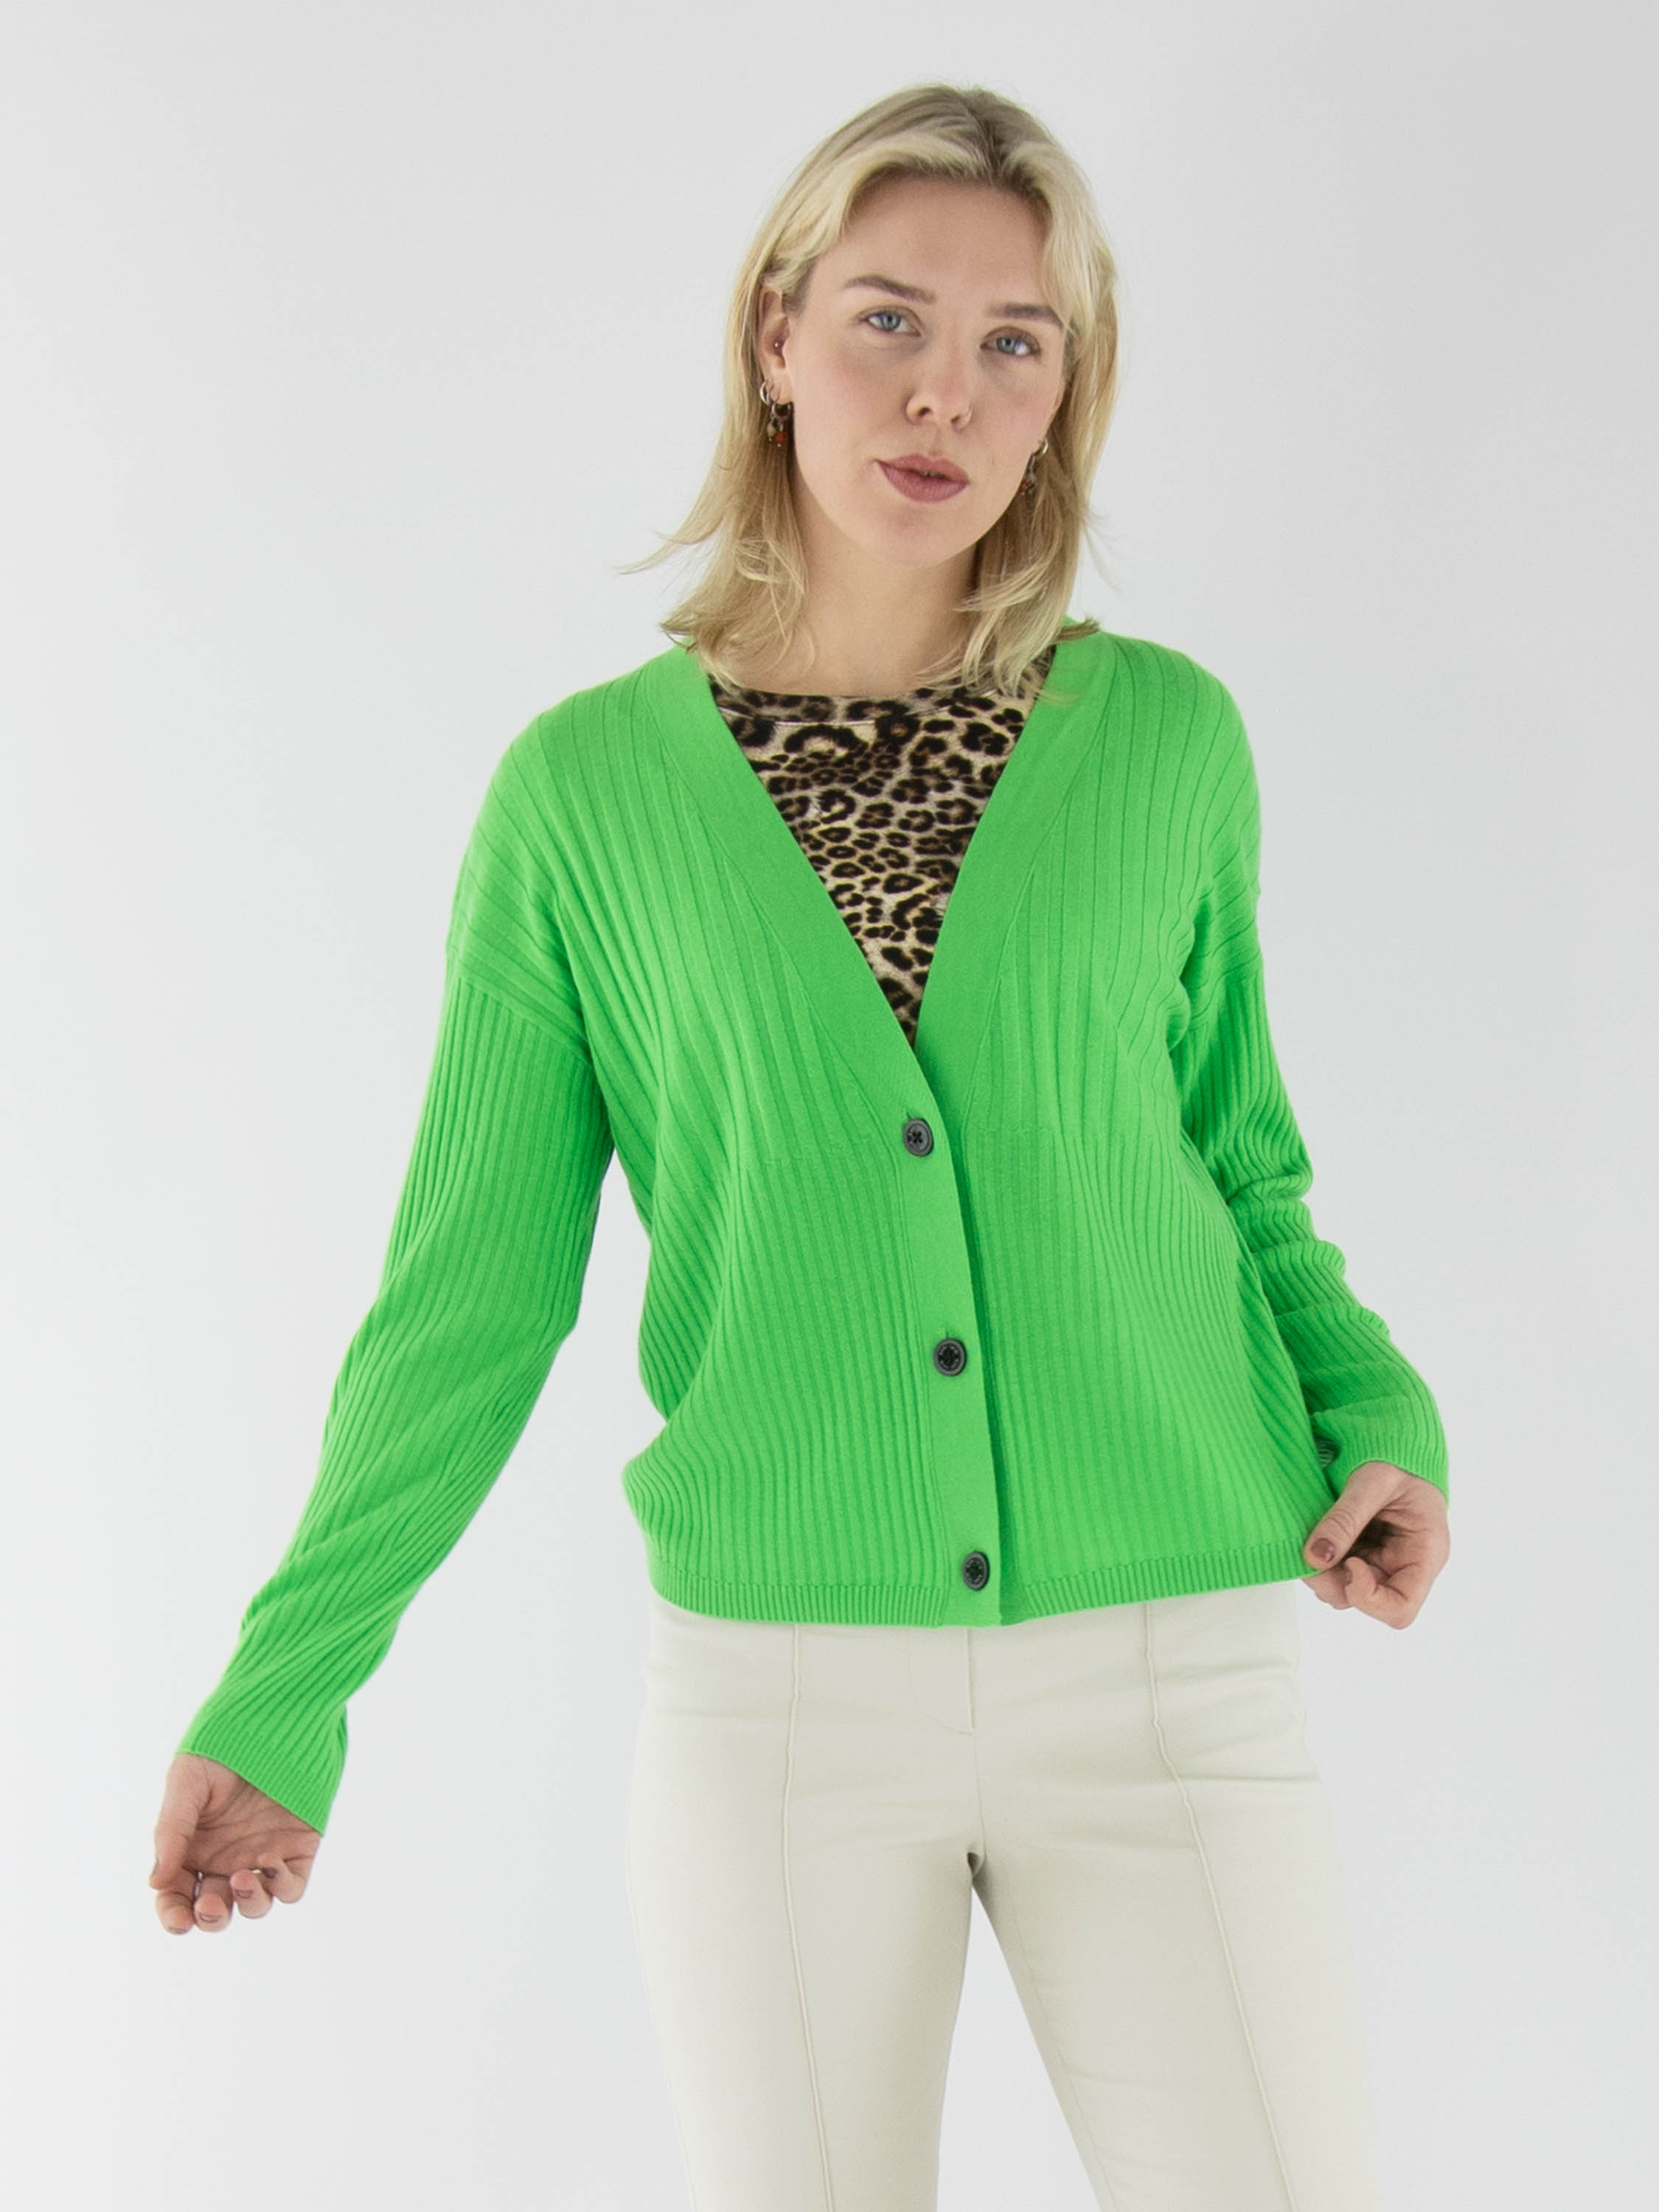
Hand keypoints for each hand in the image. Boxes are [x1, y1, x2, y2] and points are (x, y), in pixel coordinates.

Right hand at [150, 1753, 320, 1933]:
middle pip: (216, 1909)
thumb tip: (155, 1882)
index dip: (175, 1915)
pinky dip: (282, 1885)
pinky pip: (292, 1884)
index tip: (179, 1920)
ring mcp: (262, 1856)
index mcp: (193, 1849)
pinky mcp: (297, 1848)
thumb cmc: (222, 1748)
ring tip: (243, 1878)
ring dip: (248, 1902)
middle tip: (210, 1905)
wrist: (273, 1720)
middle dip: (211, 1917)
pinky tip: (270, 1862)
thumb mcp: (187, 1782)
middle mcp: (226, 1859)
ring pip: (255, 1903)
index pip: (177, 1896)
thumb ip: (171, 1830)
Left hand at [1301, 1460, 1448, 1627]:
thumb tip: (1315, 1556)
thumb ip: (1345, 1517)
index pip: (1401, 1608)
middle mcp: (1405, 1566)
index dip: (1368, 1598)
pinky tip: (1318, 1534)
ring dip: (1323, 1572)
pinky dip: (1321, 1559)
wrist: (1397, 1443)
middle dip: (1334, 1581)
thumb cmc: (1399, 1458)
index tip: (1349, 1563)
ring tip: (1314, 1537)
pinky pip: (1337, 1571)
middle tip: (1310, 1552)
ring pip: (1346, 1590)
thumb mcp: (1373, 1481)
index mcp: (1425, 1553)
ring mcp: (1383, 1562)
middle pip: (1369, 1603)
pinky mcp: (1363, 1553)